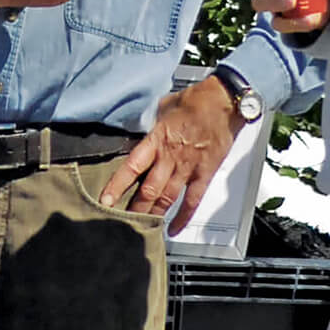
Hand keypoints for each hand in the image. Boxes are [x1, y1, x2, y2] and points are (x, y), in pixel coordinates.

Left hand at [99, 77, 243, 234]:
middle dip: (134, 208)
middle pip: (148, 189)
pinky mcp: (204, 174)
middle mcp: (170, 157)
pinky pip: (192, 201)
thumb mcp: (164, 107)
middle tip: (120, 222)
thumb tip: (141, 127)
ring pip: (167, 198)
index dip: (118, 185)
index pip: (132, 166)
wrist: (224, 102)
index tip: (106, 199)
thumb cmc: (195, 101)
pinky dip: (183, 217)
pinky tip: (174, 228)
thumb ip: (151, 124)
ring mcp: (188, 167)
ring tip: (141, 228)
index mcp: (157, 140)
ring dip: (153, 215)